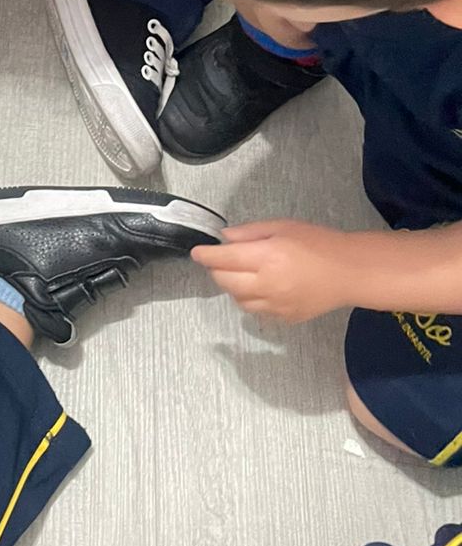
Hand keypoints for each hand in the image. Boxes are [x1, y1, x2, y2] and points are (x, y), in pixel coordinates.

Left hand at [192, 220, 353, 322]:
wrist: (349, 272)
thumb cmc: (318, 242)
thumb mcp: (282, 227)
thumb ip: (250, 233)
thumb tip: (224, 238)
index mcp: (266, 257)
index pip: (223, 260)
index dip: (205, 256)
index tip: (197, 253)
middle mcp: (267, 284)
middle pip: (224, 282)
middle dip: (217, 270)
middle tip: (221, 260)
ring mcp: (275, 305)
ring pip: (237, 299)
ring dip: (232, 285)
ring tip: (242, 272)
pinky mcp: (284, 318)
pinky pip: (255, 310)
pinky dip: (248, 299)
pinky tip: (258, 287)